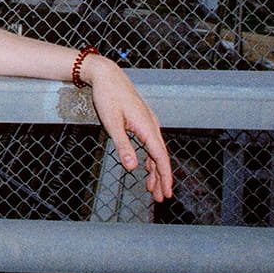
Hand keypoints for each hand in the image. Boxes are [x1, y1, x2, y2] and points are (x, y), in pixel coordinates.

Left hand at [85, 56, 173, 201]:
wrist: (106, 75)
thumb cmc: (107, 96)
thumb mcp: (111, 123)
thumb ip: (122, 145)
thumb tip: (132, 167)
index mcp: (147, 127)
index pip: (160, 157)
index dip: (165, 177)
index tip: (167, 192)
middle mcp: (151, 126)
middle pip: (160, 157)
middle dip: (161, 179)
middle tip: (160, 197)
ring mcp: (148, 123)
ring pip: (156, 152)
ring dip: (155, 171)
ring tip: (152, 189)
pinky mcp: (142, 121)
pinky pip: (150, 144)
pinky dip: (150, 158)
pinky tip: (146, 168)